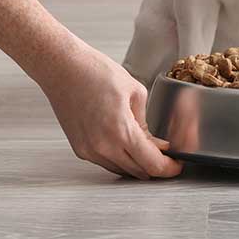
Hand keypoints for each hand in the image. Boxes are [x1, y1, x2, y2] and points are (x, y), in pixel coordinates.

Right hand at [41, 44, 182, 178]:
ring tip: (146, 147)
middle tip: (165, 155)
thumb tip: (156, 142)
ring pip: (121, 170)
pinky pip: (105, 162)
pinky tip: (124, 143)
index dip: (169, 168)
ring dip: (137, 164)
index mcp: (120, 130)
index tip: (176, 164)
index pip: (152, 164)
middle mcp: (103, 146)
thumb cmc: (94, 71)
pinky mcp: (79, 148)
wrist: (62, 67)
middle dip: (155, 166)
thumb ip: (146, 122)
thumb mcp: (134, 91)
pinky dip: (119, 158)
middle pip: (138, 172)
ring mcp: (89, 150)